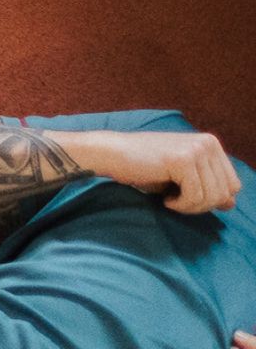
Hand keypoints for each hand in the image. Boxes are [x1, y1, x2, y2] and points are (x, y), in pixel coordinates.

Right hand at [83, 126, 241, 213]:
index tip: (189, 196)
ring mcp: (196, 149)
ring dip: (191, 207)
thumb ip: (209, 186)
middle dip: (203, 205)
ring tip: (171, 199)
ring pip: (212, 197)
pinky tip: (166, 198)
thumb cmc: (148, 167)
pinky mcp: (183, 159)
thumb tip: (231, 203)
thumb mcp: (185, 177)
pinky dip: (180, 205)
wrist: (115, 154)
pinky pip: (195, 197)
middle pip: (226, 193)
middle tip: (179, 200)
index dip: (213, 199)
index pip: (233, 186)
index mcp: (211, 143)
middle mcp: (208, 142)